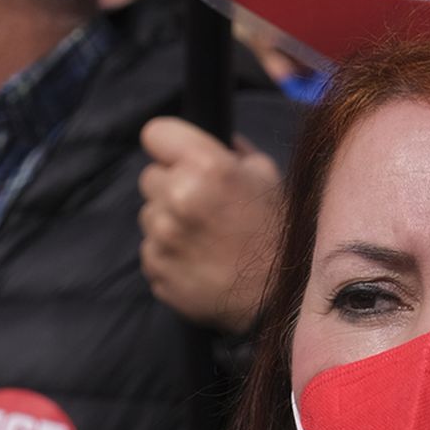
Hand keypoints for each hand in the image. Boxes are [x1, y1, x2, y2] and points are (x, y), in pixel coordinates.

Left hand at [138, 116, 281, 333]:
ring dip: (168, 222)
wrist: (280, 296)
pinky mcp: (156, 268)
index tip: (178, 158)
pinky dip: (168, 254)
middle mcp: (178, 198)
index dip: (168, 145)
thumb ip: (235, 152)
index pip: (155, 133)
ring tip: (202, 237)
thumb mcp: (267, 177)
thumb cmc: (278, 233)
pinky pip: (150, 251)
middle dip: (171, 186)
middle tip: (202, 206)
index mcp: (207, 167)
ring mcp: (163, 237)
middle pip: (149, 178)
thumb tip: (215, 139)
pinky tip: (198, 260)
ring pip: (148, 215)